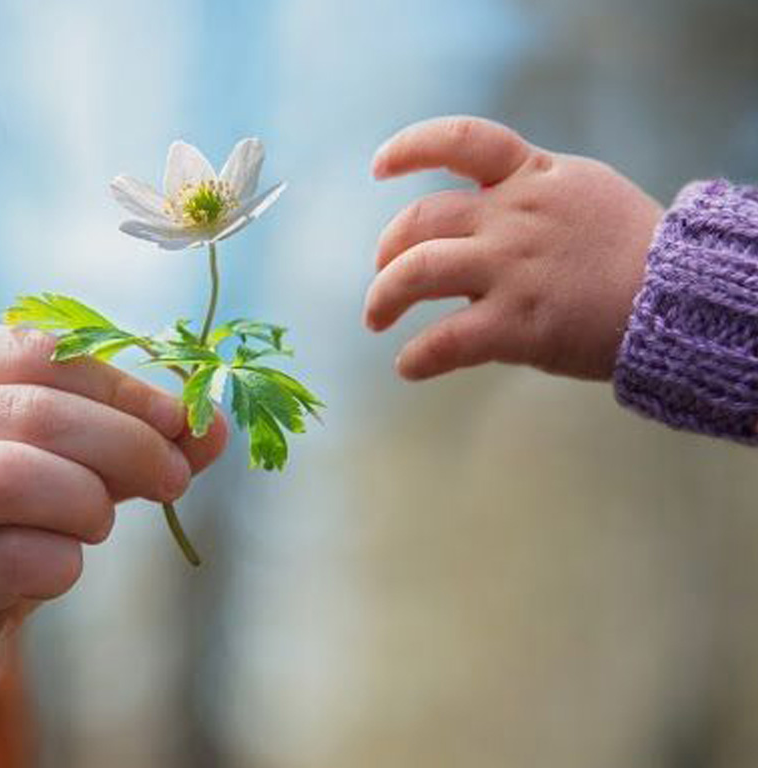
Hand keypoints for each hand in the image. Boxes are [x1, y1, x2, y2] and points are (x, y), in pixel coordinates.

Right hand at [0, 325, 226, 757]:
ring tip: (98, 523)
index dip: (123, 384)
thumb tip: (214, 425)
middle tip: (174, 478)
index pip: (40, 350)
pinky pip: (12, 560)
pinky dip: (62, 562)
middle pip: (35, 411)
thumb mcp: (50, 466)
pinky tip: (60, 568)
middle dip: (127, 442)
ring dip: (87, 501)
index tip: (181, 419)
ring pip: (12, 476)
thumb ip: (125, 439)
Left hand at [364, 116, 664, 380]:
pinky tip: (409, 366)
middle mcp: (512, 217)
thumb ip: (526, 192)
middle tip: (382, 276)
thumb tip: (475, 212)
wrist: (680, 296)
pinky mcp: (517, 324)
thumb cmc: (631, 247)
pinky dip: (417, 357)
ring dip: (383, 298)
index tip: (380, 166)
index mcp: (531, 177)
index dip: (411, 148)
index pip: (461, 141)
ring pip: (416, 273)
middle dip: (388, 250)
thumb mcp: (581, 191)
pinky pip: (444, 341)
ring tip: (377, 319)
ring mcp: (511, 269)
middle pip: (419, 220)